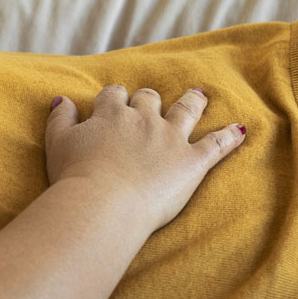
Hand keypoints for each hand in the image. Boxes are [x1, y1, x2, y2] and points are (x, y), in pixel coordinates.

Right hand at [44, 85, 245, 231]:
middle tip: (151, 100)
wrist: (102, 203)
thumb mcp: (57, 144)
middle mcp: (143, 120)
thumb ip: (60, 118)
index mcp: (111, 114)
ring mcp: (170, 139)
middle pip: (149, 99)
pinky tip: (241, 130)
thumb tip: (62, 100)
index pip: (115, 95)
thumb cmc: (75, 177)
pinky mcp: (192, 162)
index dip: (115, 98)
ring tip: (200, 96)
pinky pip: (217, 144)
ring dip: (193, 102)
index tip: (114, 103)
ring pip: (186, 110)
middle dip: (149, 99)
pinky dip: (230, 137)